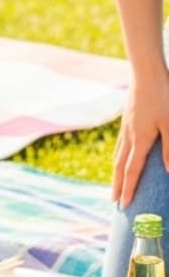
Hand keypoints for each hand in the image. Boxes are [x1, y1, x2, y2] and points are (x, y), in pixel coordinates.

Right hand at [112, 69, 168, 206]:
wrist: (146, 71)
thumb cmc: (163, 96)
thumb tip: (168, 172)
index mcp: (140, 139)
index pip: (132, 170)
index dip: (128, 189)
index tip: (123, 205)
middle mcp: (130, 135)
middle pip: (120, 165)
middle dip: (117, 185)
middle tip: (113, 202)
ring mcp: (126, 126)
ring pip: (118, 154)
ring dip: (115, 172)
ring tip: (114, 184)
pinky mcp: (127, 118)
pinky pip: (120, 143)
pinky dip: (118, 156)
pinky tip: (120, 156)